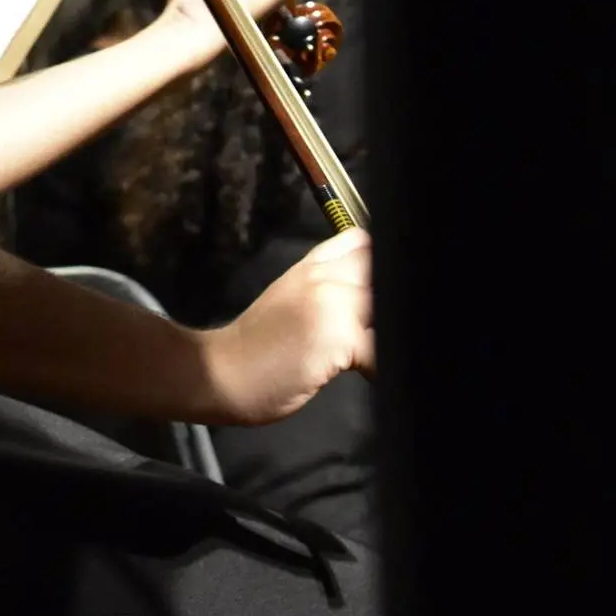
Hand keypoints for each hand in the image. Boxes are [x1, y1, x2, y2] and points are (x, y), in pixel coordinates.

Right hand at [198, 229, 373, 424]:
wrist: (221, 372)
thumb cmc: (256, 345)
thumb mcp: (288, 298)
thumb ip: (325, 286)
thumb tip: (368, 294)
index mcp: (311, 266)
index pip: (361, 241)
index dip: (381, 259)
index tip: (388, 282)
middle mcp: (322, 276)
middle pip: (381, 270)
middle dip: (393, 296)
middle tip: (383, 326)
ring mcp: (330, 303)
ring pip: (387, 305)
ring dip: (388, 329)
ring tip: (372, 350)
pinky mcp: (337, 336)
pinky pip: (379, 349)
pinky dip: (380, 365)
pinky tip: (368, 374)